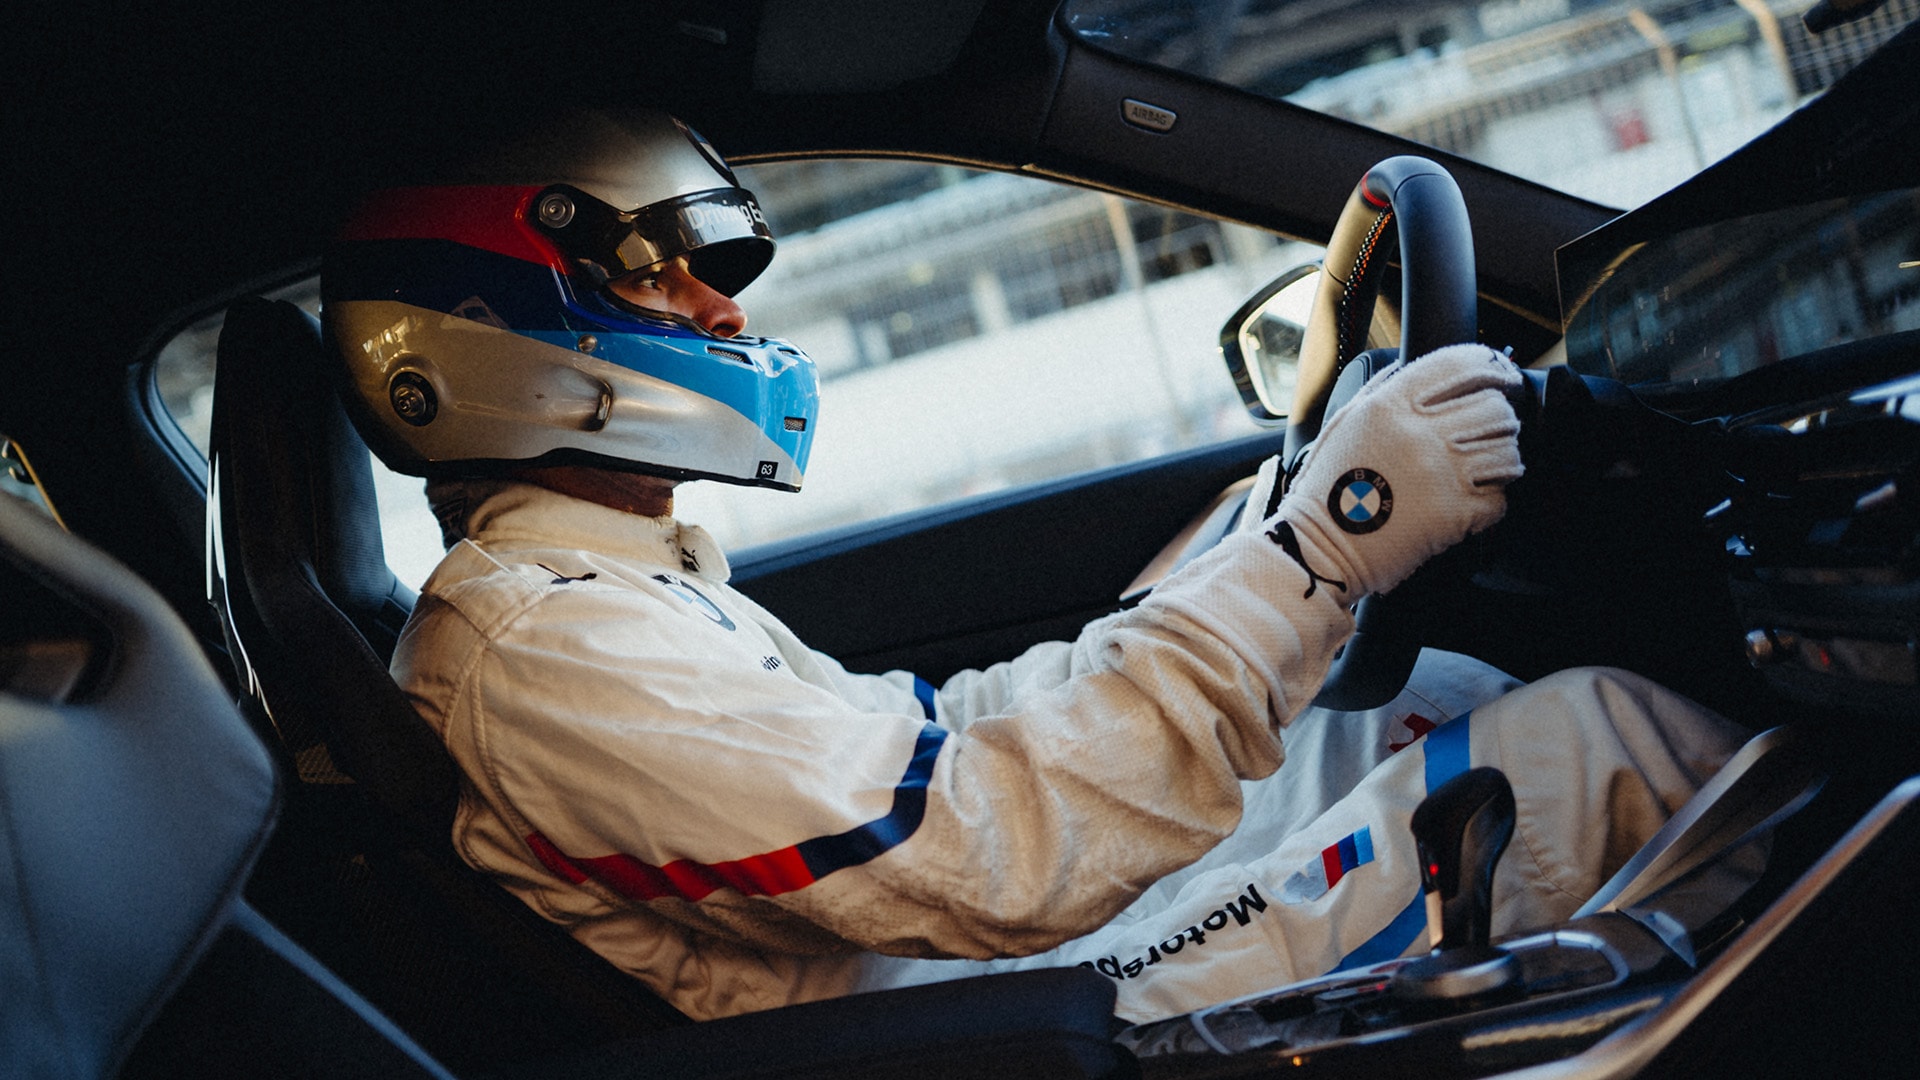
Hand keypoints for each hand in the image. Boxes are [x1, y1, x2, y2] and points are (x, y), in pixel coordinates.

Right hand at [1265, 343, 1522, 598]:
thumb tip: (1410, 368)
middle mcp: (1418, 433)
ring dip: (1502, 460)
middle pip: (1494, 408)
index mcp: (1389, 405)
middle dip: (1499, 419)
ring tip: (1484, 470)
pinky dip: (1491, 503)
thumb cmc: (1326, 492)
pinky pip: (1499, 499)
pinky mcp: (1452, 514)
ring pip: (1507, 452)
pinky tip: (1470, 504)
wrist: (1317, 550)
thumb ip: (1379, 391)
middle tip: (1489, 433)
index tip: (1503, 377)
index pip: (1461, 364)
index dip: (1493, 366)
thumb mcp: (1343, 425)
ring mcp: (1438, 474)